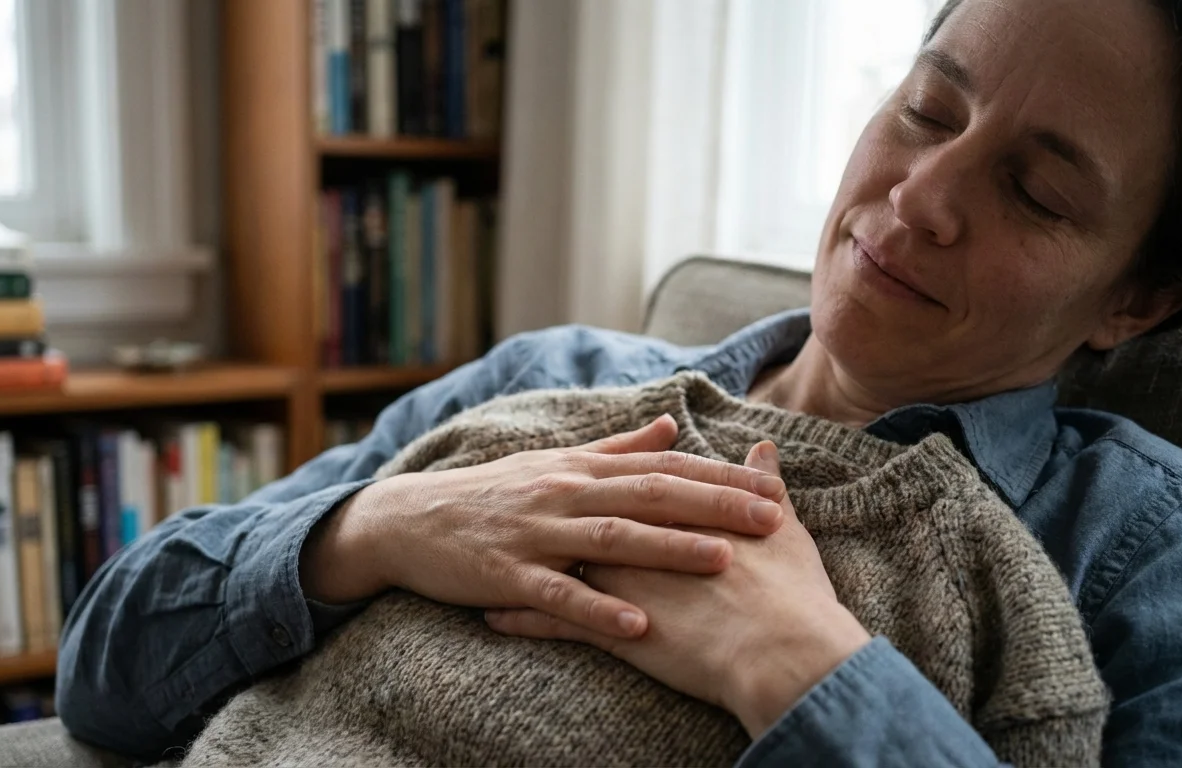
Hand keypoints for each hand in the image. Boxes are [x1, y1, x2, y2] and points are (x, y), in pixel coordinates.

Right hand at [299, 415, 787, 639]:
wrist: (409, 519)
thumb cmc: (491, 493)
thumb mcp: (554, 461)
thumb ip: (616, 446)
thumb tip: (672, 425)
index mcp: (581, 468)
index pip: (662, 467)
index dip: (718, 477)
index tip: (772, 485)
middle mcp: (564, 493)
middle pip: (649, 496)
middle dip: (713, 505)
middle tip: (771, 518)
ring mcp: (535, 533)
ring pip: (611, 539)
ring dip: (667, 549)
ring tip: (722, 560)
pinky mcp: (507, 574)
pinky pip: (558, 594)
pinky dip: (598, 607)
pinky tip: (637, 622)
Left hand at [484, 440, 870, 738]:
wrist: (782, 653)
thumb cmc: (790, 596)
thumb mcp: (783, 532)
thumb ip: (769, 487)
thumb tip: (765, 451)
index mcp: (679, 516)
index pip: (636, 487)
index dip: (615, 480)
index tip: (592, 474)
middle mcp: (641, 542)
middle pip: (587, 516)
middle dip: (556, 511)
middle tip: (529, 504)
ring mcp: (622, 583)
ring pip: (557, 565)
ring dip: (524, 561)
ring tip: (497, 554)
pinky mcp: (612, 629)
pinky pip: (554, 622)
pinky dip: (522, 618)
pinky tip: (496, 616)